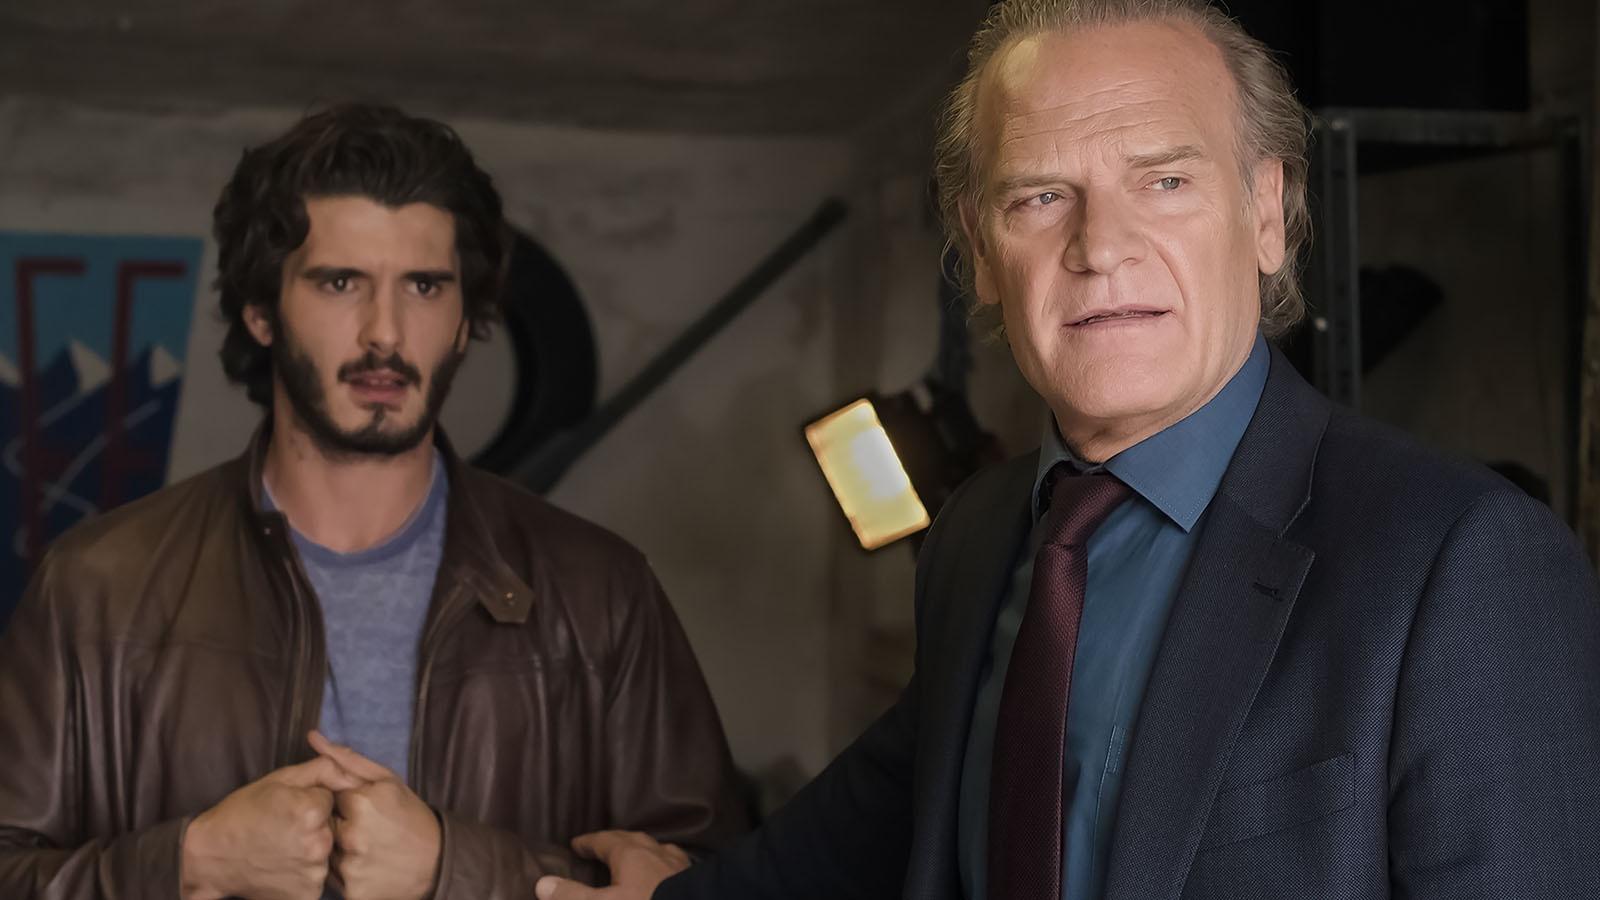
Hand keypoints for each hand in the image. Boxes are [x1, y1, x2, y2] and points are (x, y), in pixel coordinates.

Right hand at [181, 755, 365, 899]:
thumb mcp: (281, 779)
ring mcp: (313, 874)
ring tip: (281, 847)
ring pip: (326, 853)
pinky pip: (317, 877)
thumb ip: (324, 769)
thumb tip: (353, 773)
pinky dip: (304, 872)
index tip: (289, 808)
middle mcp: (318, 844)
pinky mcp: (307, 895)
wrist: (211, 856)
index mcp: (312, 811)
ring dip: (311, 849)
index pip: (332, 799)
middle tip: (284, 829)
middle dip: (315, 825)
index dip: (312, 801)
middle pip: (332, 827)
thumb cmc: (243, 813)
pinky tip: (283, 865)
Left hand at [308, 730, 441, 899]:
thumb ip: (347, 759)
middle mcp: (351, 836)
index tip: (361, 809)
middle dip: (338, 826)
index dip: (341, 803)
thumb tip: (312, 737)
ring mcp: (351, 867)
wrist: (437, 861)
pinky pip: (333, 880)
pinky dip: (345, 874)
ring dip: (339, 850)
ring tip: (367, 848)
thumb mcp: (387, 780)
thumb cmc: (411, 816)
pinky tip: (366, 867)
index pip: (326, 797)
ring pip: (325, 854)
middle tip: (366, 830)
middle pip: (323, 826)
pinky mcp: (351, 892)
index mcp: (359, 803)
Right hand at [534, 830, 690, 899]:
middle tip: (601, 848)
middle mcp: (656, 851)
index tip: (577, 843)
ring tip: (633, 859)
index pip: (604, 840)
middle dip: (614, 842)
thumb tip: (543, 884)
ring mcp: (679, 864)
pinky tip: (665, 874)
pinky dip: (662, 866)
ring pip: (656, 850)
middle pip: (631, 840)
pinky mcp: (694, 878)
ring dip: (641, 852)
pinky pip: (673, 865)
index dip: (588, 842)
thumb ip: (573, 896)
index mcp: (631, 853)